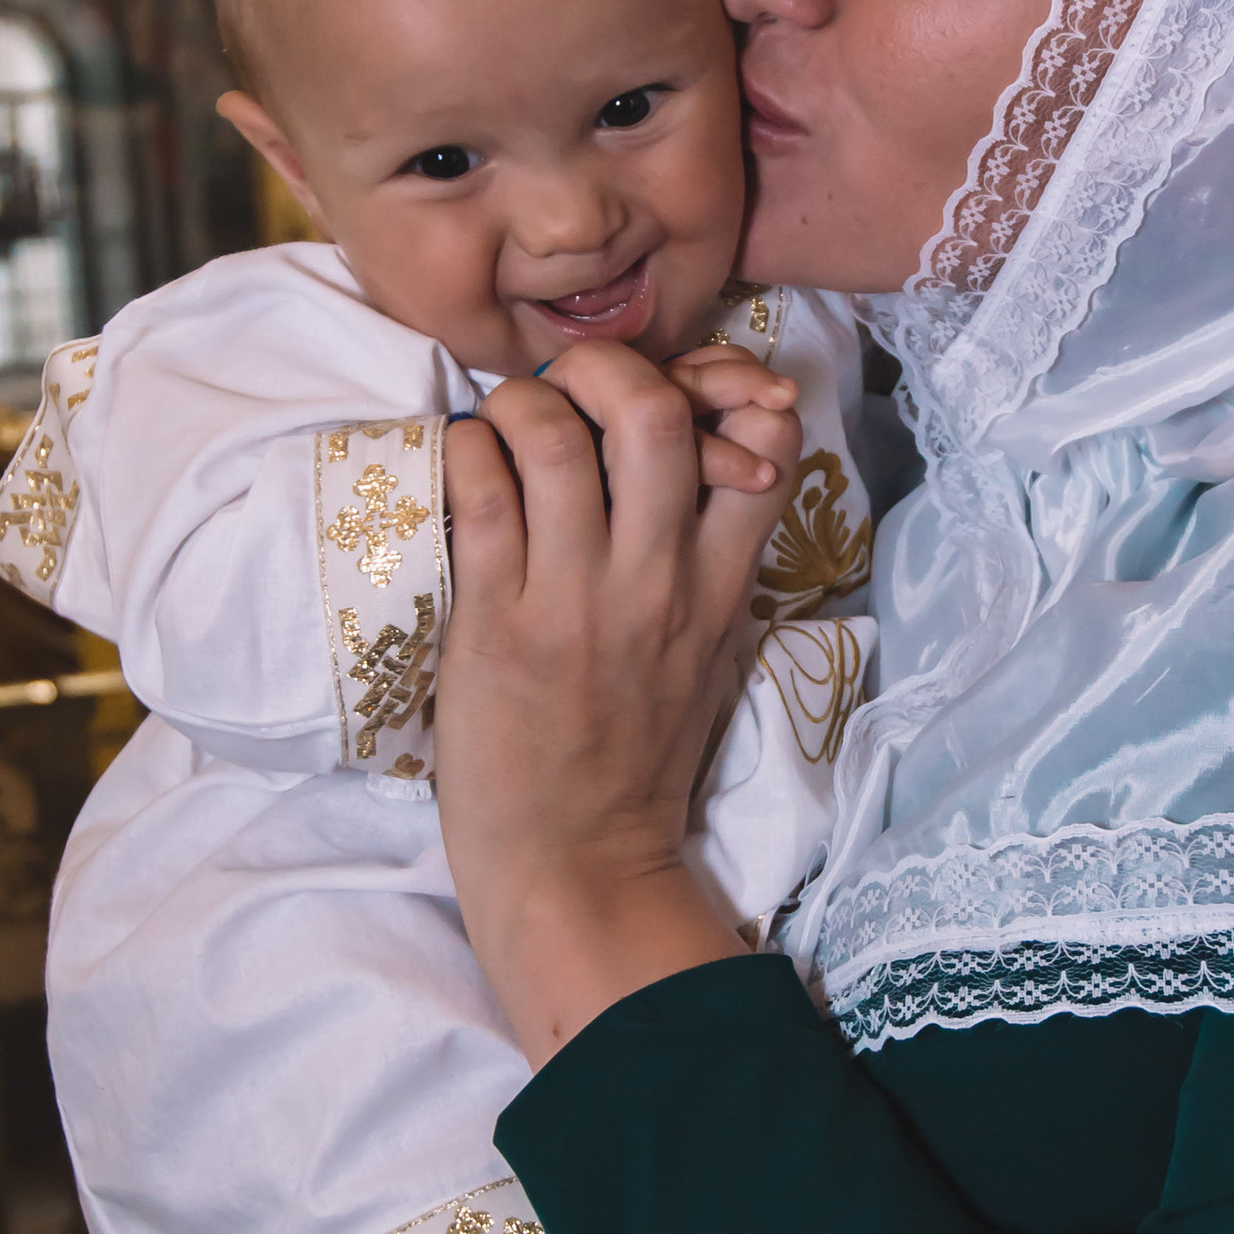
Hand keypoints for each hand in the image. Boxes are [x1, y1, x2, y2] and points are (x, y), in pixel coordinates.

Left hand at [438, 347, 798, 1064]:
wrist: (575, 866)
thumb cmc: (631, 760)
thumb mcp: (706, 654)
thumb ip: (709, 562)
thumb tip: (705, 460)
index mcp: (722, 590)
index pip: (769, 448)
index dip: (729, 389)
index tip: (685, 393)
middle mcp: (657, 584)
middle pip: (656, 414)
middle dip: (607, 367)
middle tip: (572, 388)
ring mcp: (575, 602)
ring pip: (555, 436)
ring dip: (520, 403)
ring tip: (506, 427)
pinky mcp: (497, 625)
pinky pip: (479, 492)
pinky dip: (466, 451)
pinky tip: (464, 466)